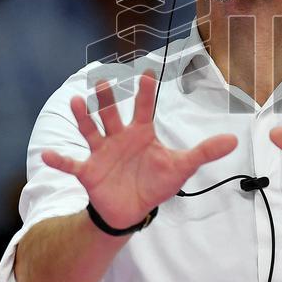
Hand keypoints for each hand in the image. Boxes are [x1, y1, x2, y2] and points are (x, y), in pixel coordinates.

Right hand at [41, 70, 237, 228]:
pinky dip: (60, 160)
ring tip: (75, 102)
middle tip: (102, 79)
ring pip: (91, 131)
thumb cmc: (155, 183)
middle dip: (108, 98)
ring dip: (83, 117)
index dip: (147, 91)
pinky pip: (72, 164)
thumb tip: (233, 140)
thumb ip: (204, 152)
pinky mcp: (88, 172)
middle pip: (112, 114)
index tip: (148, 71)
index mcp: (141, 133)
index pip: (145, 108)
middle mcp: (119, 137)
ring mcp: (101, 153)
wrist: (132, 210)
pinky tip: (47, 155)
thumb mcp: (181, 167)